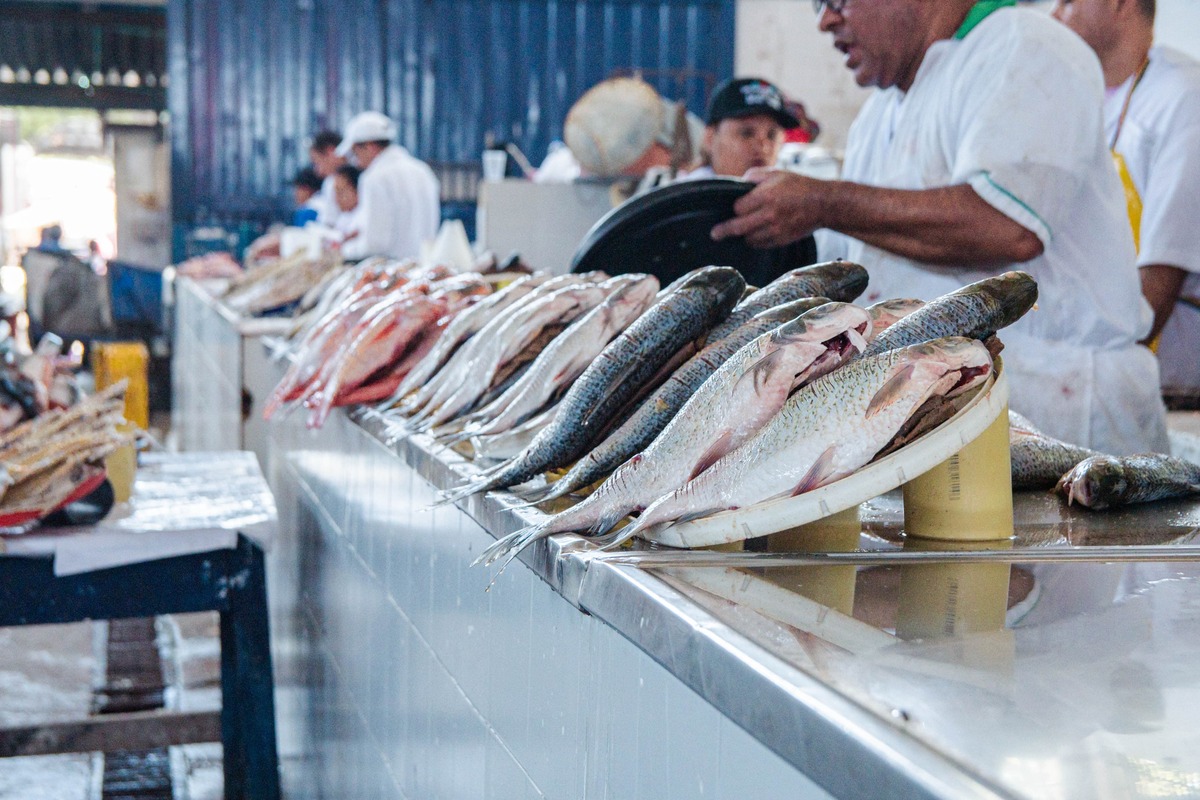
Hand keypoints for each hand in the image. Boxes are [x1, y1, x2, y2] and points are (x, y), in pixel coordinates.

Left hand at [711, 169, 826, 248]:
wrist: (823, 204)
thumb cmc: (799, 186)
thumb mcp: (776, 173)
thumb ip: (754, 176)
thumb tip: (738, 183)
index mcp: (766, 196)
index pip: (738, 207)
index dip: (736, 207)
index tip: (736, 207)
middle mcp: (769, 214)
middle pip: (738, 227)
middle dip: (724, 231)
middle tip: (714, 234)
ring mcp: (775, 230)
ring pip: (749, 238)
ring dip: (743, 235)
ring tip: (740, 231)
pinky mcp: (781, 240)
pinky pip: (761, 245)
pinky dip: (755, 240)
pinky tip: (755, 235)